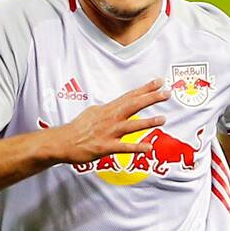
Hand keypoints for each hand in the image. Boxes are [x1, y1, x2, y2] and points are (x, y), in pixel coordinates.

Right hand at [49, 78, 168, 165]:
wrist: (62, 142)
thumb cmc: (77, 129)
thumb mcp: (92, 113)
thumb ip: (107, 111)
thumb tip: (115, 107)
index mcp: (108, 109)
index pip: (129, 96)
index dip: (145, 89)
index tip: (159, 82)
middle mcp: (110, 118)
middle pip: (133, 105)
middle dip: (151, 98)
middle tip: (167, 92)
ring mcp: (108, 133)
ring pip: (131, 125)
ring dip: (147, 122)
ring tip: (163, 119)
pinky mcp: (105, 147)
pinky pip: (124, 148)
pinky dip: (137, 148)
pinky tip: (149, 148)